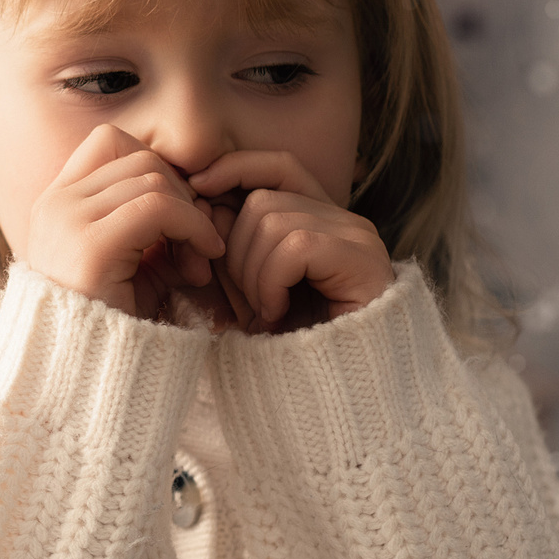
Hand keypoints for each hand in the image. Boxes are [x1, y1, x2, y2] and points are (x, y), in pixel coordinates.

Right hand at [25, 125, 228, 321]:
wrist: (81, 383)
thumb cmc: (113, 330)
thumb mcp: (133, 267)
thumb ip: (156, 227)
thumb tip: (203, 200)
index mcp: (56, 203)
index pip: (111, 141)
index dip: (157, 167)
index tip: (179, 214)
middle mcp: (55, 204)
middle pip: (140, 157)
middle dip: (182, 194)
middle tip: (199, 246)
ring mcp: (67, 220)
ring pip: (153, 178)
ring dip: (191, 216)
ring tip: (197, 264)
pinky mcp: (89, 245)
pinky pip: (158, 207)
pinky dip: (193, 228)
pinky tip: (203, 263)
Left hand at [187, 151, 393, 332]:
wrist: (333, 392)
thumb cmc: (284, 342)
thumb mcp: (245, 285)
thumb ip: (227, 244)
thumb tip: (200, 197)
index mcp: (320, 220)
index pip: (279, 166)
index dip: (237, 168)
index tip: (196, 186)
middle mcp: (345, 221)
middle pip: (263, 200)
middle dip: (236, 251)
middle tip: (248, 301)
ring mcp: (358, 238)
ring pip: (272, 222)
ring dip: (253, 274)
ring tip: (266, 312)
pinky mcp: (362, 259)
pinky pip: (294, 247)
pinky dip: (272, 283)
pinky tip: (277, 314)